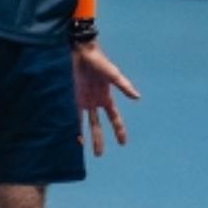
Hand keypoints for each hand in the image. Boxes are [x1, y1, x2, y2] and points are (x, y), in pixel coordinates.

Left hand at [71, 40, 139, 156]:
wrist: (81, 52)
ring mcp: (83, 100)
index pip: (114, 118)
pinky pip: (73, 114)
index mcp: (106, 98)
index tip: (123, 143)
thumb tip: (137, 98)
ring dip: (85, 135)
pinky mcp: (73, 97)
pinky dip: (72, 124)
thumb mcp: (113, 75)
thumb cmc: (99, 61)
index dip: (119, 130)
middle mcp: (94, 102)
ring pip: (85, 123)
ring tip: (83, 149)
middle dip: (98, 139)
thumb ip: (124, 86)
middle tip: (99, 155)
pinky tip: (70, 135)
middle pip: (97, 125)